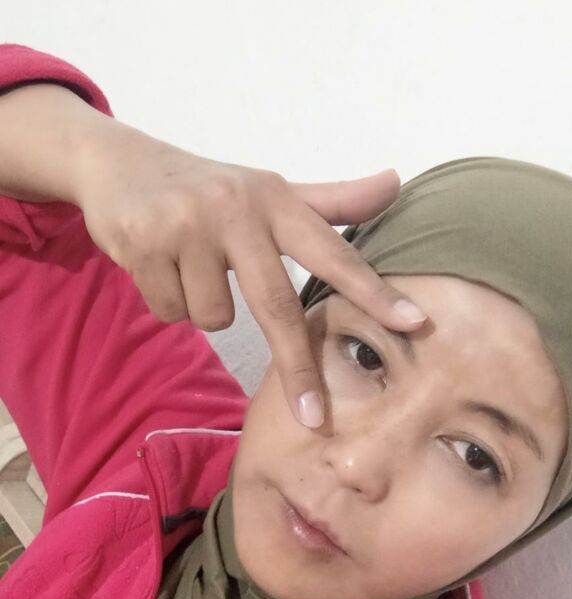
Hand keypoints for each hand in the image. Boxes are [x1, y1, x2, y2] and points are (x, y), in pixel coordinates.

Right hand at [74, 129, 426, 426]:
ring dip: (203, 306)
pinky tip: (160, 266)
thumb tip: (396, 183)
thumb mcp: (269, 191)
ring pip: (214, 316)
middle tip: (314, 419)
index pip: (333, 252)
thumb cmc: (208, 188)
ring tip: (189, 267)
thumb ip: (332, 202)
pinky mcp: (147, 241)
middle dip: (297, 369)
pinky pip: (171, 312)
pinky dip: (167, 302)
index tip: (413, 323)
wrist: (116, 164)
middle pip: (276, 305)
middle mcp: (237, 208)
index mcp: (276, 200)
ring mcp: (189, 225)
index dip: (374, 291)